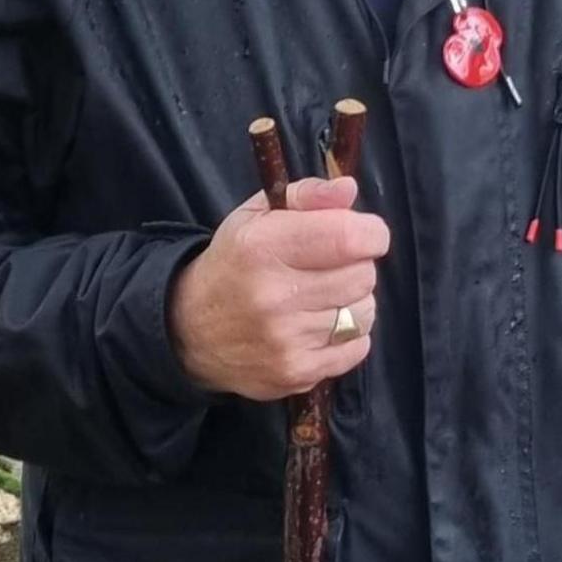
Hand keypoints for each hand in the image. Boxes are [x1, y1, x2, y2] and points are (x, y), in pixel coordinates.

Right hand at [169, 175, 387, 399]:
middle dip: (357, 265)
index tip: (361, 233)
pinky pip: (358, 347)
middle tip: (330, 266)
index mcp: (263, 246)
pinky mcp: (296, 372)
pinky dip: (348, 336)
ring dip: (353, 302)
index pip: (349, 237)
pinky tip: (319, 325)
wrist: (191, 329)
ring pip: (364, 313)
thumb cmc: (234, 263)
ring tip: (322, 297)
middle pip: (363, 275)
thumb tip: (348, 189)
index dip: (370, 232)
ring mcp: (286, 340)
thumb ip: (306, 196)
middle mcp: (274, 295)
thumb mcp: (256, 216)